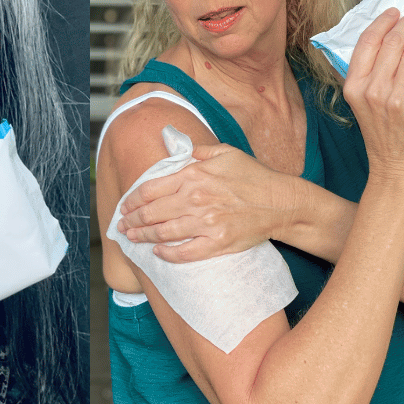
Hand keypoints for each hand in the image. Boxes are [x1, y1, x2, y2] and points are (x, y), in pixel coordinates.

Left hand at [118, 143, 293, 261]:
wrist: (281, 203)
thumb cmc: (254, 176)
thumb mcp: (226, 153)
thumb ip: (198, 151)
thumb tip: (178, 149)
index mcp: (194, 175)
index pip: (150, 188)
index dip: (132, 199)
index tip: (125, 205)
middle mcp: (196, 199)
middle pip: (151, 212)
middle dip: (132, 220)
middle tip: (122, 226)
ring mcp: (206, 223)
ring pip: (163, 233)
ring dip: (143, 237)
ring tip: (133, 238)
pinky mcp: (217, 243)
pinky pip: (184, 252)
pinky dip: (167, 254)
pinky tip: (158, 252)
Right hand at [343, 7, 403, 176]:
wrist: (396, 169)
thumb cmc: (383, 136)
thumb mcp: (362, 105)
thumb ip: (369, 76)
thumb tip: (389, 41)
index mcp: (354, 87)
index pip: (367, 43)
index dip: (382, 22)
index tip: (394, 12)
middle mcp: (373, 91)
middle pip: (392, 43)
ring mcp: (397, 99)